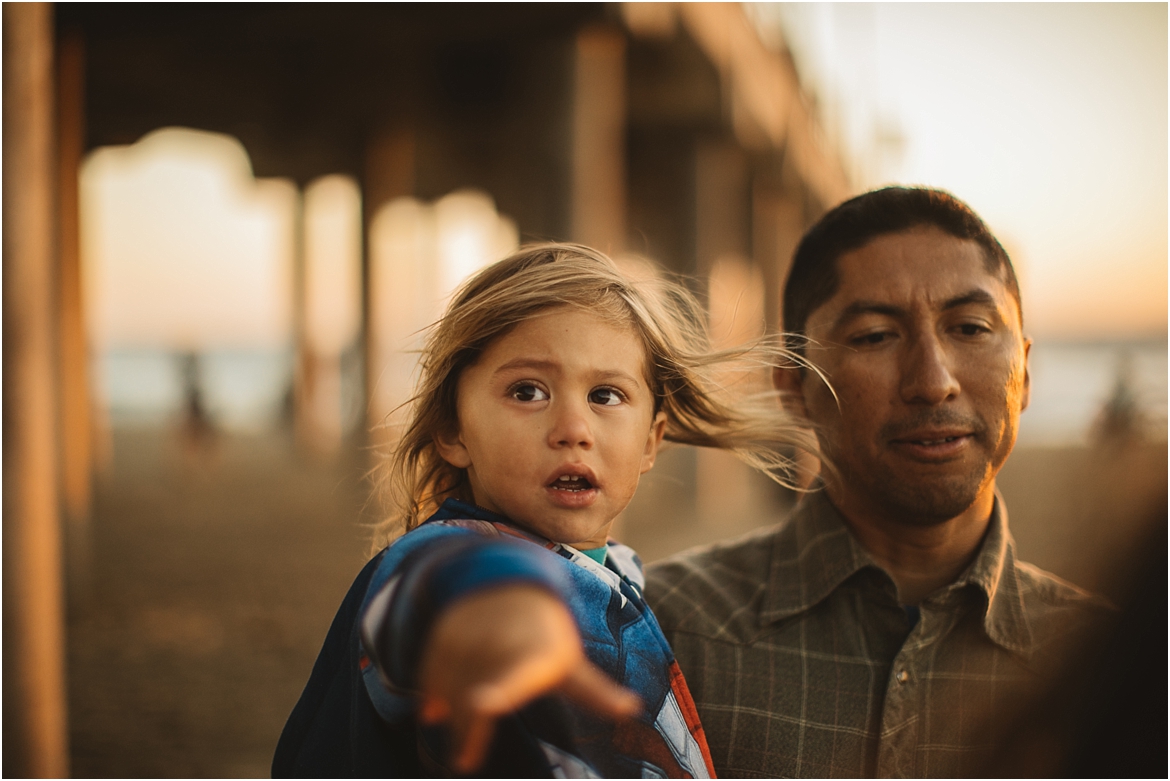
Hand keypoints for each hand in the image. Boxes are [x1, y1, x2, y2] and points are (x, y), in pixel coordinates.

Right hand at [417, 584, 641, 772]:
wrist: (510, 583)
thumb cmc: (546, 636)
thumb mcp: (570, 663)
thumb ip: (595, 692)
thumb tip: (631, 708)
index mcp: (534, 654)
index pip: (514, 676)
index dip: (497, 691)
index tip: (482, 704)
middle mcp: (498, 641)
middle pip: (473, 696)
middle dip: (466, 731)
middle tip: (465, 760)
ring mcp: (468, 635)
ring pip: (449, 686)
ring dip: (449, 715)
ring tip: (458, 740)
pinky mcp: (443, 632)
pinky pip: (431, 670)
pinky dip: (429, 691)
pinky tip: (433, 711)